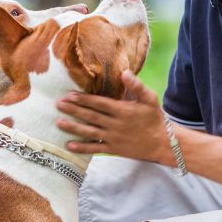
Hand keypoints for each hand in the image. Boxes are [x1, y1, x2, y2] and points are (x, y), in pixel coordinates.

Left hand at [55, 70, 171, 163]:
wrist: (164, 143)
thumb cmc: (155, 118)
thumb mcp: (149, 99)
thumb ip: (136, 86)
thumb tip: (125, 72)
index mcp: (123, 110)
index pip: (99, 103)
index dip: (84, 99)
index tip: (69, 95)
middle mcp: (116, 124)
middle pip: (91, 116)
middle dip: (73, 110)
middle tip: (57, 104)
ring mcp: (114, 138)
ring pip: (90, 132)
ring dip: (73, 127)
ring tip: (58, 123)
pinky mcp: (114, 149)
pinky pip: (96, 149)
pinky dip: (82, 148)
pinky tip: (69, 145)